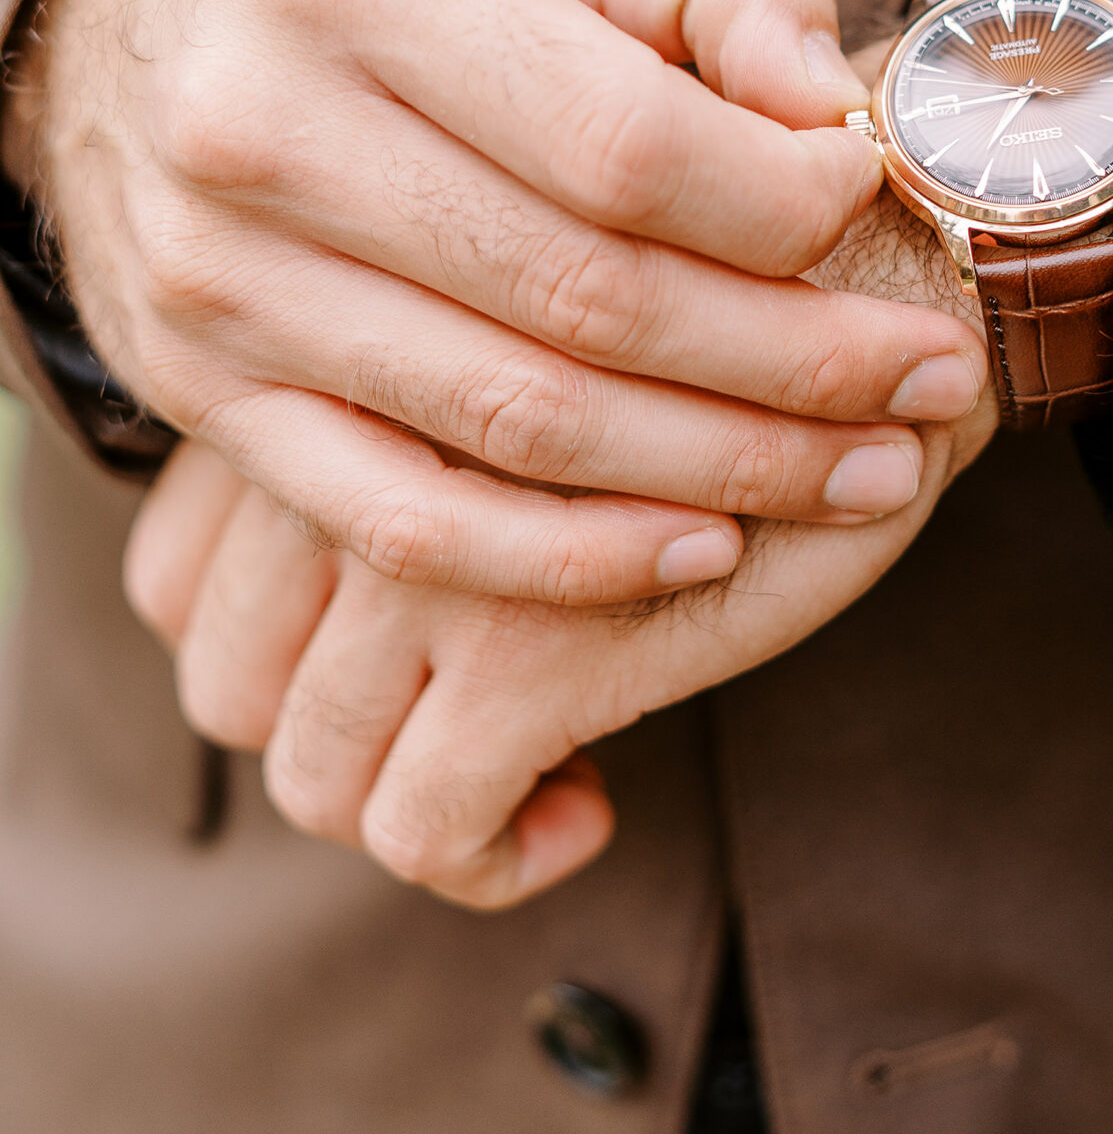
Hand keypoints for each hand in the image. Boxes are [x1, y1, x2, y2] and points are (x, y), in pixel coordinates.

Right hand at [8, 0, 984, 605]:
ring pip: (514, 422)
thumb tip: (840, 110)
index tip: (880, 211)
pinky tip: (699, 550)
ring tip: (869, 472)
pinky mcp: (200, 390)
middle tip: (936, 383)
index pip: (626, 140)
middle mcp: (260, 126)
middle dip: (798, 364)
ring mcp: (218, 277)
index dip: (785, 206)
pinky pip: (398, 518)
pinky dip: (563, 559)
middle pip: (587, 297)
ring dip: (722, 471)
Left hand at [125, 191, 995, 907]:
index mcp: (337, 358)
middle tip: (459, 713)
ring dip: (407, 799)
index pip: (184, 565)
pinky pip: (428, 827)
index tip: (385, 645)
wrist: (906, 280)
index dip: (268, 637)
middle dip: (335, 726)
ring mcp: (426, 553)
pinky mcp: (530, 653)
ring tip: (532, 766)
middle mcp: (348, 447)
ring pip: (313, 767)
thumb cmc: (747, 282)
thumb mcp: (552, 302)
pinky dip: (496, 852)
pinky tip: (589, 808)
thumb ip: (420, 387)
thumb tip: (340, 523)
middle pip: (228, 675)